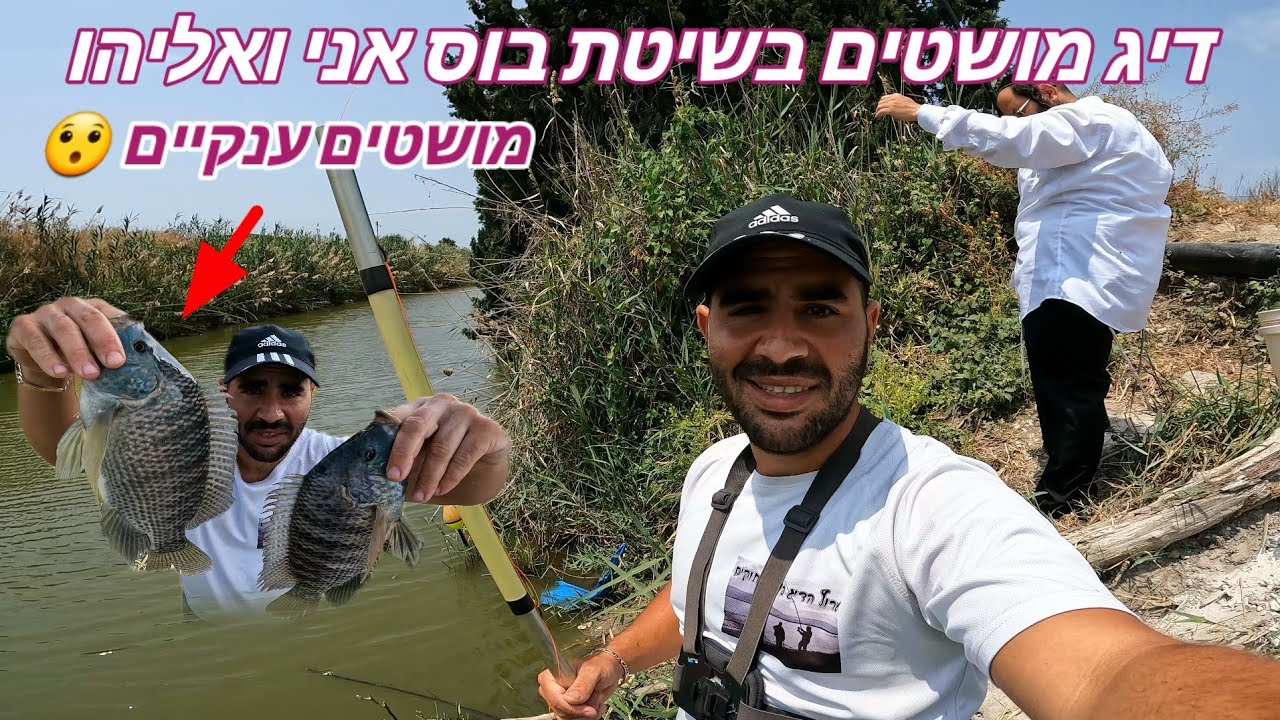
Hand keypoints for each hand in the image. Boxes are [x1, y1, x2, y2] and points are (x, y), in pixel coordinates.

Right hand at [5, 297, 127, 383]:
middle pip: (89, 318)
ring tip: (89, 374)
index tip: (125, 359)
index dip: (119, 336)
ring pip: (64, 329)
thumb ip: (114, 352)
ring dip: (77, 352)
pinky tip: (59, 372)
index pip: (111, 317)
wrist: (44, 361)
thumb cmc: (79, 352)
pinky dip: (48, 358)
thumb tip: (141, 365)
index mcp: (94, 307)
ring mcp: (46, 313)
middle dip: (103, 341)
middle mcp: (71, 305)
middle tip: (114, 364)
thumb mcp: (97, 350)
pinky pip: (37, 341)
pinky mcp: (24, 326)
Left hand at [384, 394, 510, 503]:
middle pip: (418, 424)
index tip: (385, 470)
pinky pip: (465, 456)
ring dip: (429, 476)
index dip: (389, 444)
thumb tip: (375, 482)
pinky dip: (451, 477)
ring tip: (422, 496)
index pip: (399, 419)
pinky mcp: (487, 428)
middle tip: (395, 478)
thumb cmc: (445, 462)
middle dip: (404, 453)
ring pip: (441, 446)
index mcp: (420, 408)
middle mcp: (443, 404)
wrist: (483, 469)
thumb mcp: (420, 460)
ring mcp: (467, 413)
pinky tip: (442, 489)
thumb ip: (402, 464)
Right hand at [538, 653, 624, 719]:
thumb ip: (582, 684)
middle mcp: (554, 688)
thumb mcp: (593, 671)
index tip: (588, 709)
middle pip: (560, 711)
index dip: (570, 707)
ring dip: (585, 715)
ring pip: (567, 718)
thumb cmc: (600, 664)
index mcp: (553, 675)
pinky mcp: (569, 707)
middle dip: (580, 711)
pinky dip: (587, 717)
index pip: (554, 697)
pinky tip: (596, 706)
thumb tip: (570, 700)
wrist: (609, 670)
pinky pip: (574, 719)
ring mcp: (562, 699)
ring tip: (597, 701)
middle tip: (595, 705)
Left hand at [875, 93, 921, 122]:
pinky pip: (881, 111)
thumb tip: (895, 105)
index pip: (885, 97)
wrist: (916, 111)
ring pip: (880, 106)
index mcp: (896, 95)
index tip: (881, 106)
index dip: (882, 102)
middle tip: (878, 111)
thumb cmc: (913, 108)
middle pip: (881, 101)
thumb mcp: (905, 100)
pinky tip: (878, 117)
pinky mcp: (891, 110)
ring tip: (877, 114)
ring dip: (877, 110)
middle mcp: (893, 98)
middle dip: (879, 106)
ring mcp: (891, 104)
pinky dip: (878, 114)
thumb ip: (898, 101)